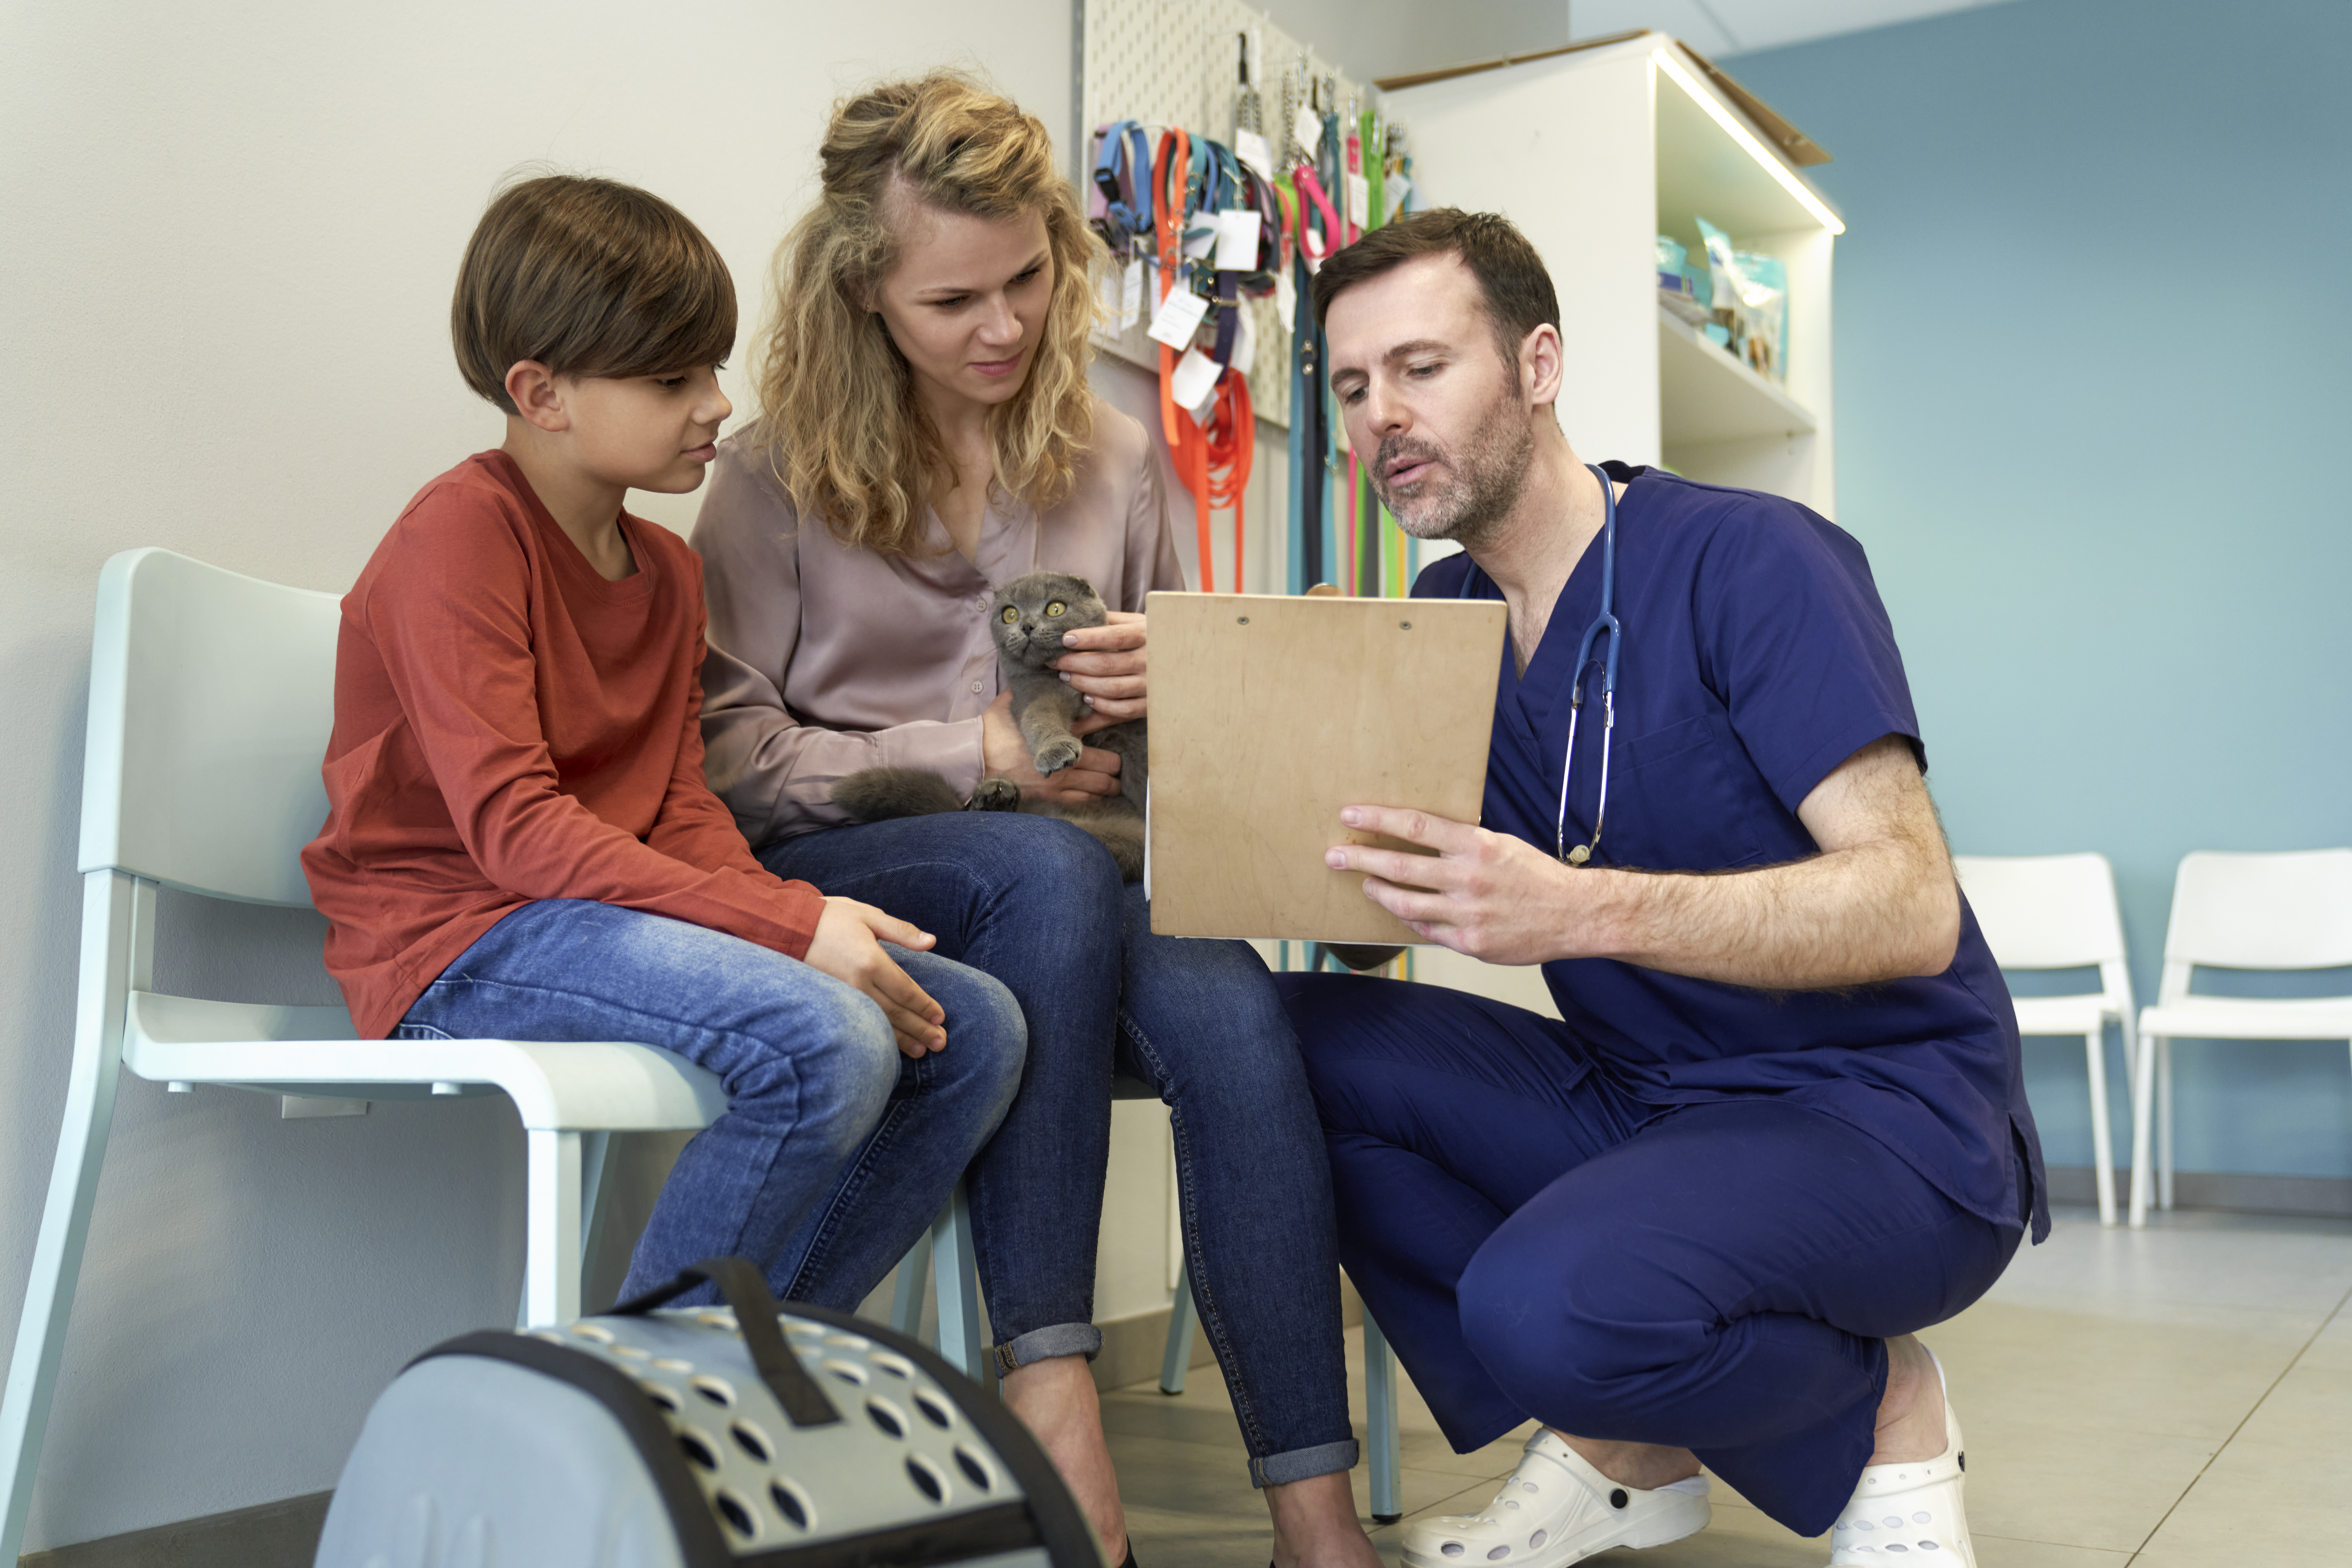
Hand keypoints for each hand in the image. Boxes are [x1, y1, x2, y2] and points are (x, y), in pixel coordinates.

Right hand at [802, 897, 946, 1056]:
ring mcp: (842, 996)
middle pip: (896, 1012)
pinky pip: (860, 1023)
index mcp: (872, 961)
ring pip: (879, 1023)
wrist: (786, 927)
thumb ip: (902, 931)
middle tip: (940, 1043)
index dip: (925, 1006)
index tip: (940, 1018)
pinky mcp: (830, 1002)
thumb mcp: (869, 915)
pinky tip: (889, 1046)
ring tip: (922, 1051)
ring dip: (902, 1039)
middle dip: (920, 1029)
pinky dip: (877, 1036)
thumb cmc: (830, 917)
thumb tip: (931, 941)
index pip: (906, 991)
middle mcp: (858, 983)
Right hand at [981, 690, 1121, 804]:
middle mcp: (1066, 756)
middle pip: (1110, 762)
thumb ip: (1033, 686)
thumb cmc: (993, 729)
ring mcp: (1061, 779)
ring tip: (1114, 777)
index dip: (1116, 719)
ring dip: (1111, 781)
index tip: (1125, 716)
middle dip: (1118, 761)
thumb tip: (1042, 665)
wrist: (975, 759)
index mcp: (1060, 730)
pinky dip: (1095, 796)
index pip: (1100, 721)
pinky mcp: (1053, 796)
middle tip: (1121, 757)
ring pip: (1103, 785)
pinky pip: (1085, 800)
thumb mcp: (1014, 701)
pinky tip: (1098, 791)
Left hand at [1052, 610, 1146, 721]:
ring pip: (1111, 688)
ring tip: (1065, 677)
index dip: (1088, 638)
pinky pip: (1123, 710)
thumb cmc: (1150, 638)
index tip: (1065, 639)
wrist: (1184, 660)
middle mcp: (1150, 660)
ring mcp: (1151, 685)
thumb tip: (1076, 615)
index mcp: (1146, 635)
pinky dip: (1101, 706)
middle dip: (1075, 664)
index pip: (1114, 637)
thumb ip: (1110, 620)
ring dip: (1083, 684)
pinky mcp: (1151, 705)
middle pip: (1107, 664)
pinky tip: (1087, 698)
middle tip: (1056, 662)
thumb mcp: (1136, 623)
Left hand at [1322, 805, 1591, 965]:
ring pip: (1406, 904)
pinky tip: (1401, 911)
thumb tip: (1420, 838)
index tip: (1351, 814)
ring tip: (1365, 883)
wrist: (1575, 915)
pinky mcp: (1470, 943)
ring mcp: (1468, 914)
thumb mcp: (1501, 846)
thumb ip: (1462, 844)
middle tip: (1334, 855)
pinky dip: (1411, 920)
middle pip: (1400, 866)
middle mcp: (1469, 879)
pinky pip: (1427, 930)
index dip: (1379, 819)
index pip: (1416, 826)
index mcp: (1477, 846)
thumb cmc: (1536, 877)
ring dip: (1379, 892)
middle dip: (1360, 860)